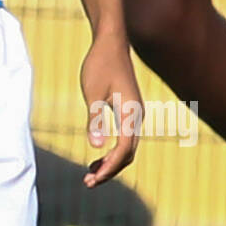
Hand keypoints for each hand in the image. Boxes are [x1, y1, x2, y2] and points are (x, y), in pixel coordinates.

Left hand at [80, 31, 141, 186]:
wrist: (111, 43)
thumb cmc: (99, 65)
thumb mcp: (93, 93)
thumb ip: (94, 120)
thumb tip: (95, 147)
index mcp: (131, 113)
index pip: (123, 150)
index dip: (108, 168)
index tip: (92, 179)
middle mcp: (138, 117)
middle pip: (128, 154)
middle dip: (109, 171)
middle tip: (87, 183)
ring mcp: (136, 115)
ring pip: (128, 148)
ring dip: (111, 163)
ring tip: (90, 175)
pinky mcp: (130, 112)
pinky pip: (126, 139)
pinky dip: (112, 151)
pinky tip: (97, 156)